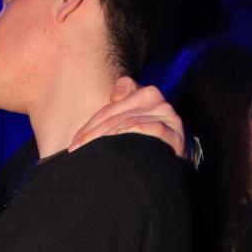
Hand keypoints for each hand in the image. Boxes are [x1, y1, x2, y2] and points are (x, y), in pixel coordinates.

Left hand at [69, 77, 184, 157]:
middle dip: (92, 135)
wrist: (176, 157)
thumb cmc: (148, 139)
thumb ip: (120, 105)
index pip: (111, 108)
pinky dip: (128, 136)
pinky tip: (115, 148)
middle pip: (115, 116)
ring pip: (127, 123)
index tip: (76, 140)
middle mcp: (157, 101)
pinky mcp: (174, 133)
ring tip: (89, 154)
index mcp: (145, 94)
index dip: (91, 124)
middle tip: (75, 150)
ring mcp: (167, 116)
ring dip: (104, 139)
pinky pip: (147, 130)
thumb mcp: (133, 118)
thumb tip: (114, 96)